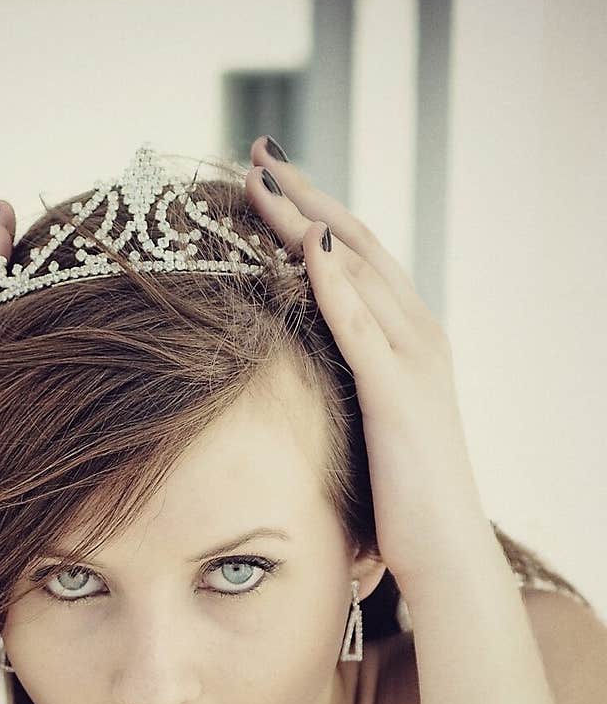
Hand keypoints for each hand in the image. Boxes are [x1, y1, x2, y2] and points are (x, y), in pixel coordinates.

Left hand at [245, 136, 492, 598]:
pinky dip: (335, 284)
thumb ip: (349, 383)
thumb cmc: (403, 496)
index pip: (356, 256)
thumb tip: (304, 364)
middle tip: (257, 153)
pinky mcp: (398, 396)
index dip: (312, 213)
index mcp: (409, 338)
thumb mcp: (371, 424)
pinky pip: (362, 328)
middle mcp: (417, 334)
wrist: (446, 550)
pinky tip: (306, 249)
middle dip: (305, 195)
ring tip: (263, 181)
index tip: (266, 179)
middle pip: (356, 243)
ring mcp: (412, 361)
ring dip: (309, 221)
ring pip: (358, 270)